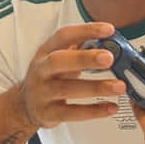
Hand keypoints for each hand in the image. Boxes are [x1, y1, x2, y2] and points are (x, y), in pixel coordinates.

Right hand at [0, 22, 124, 143]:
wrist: (25, 104)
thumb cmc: (49, 76)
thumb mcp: (59, 57)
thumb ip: (81, 48)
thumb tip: (112, 40)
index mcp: (46, 52)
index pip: (63, 36)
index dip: (85, 31)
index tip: (109, 30)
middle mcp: (41, 70)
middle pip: (59, 61)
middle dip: (85, 58)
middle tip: (109, 57)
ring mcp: (42, 93)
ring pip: (68, 89)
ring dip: (97, 87)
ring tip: (120, 86)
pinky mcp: (48, 113)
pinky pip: (72, 113)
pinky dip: (94, 111)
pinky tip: (111, 107)